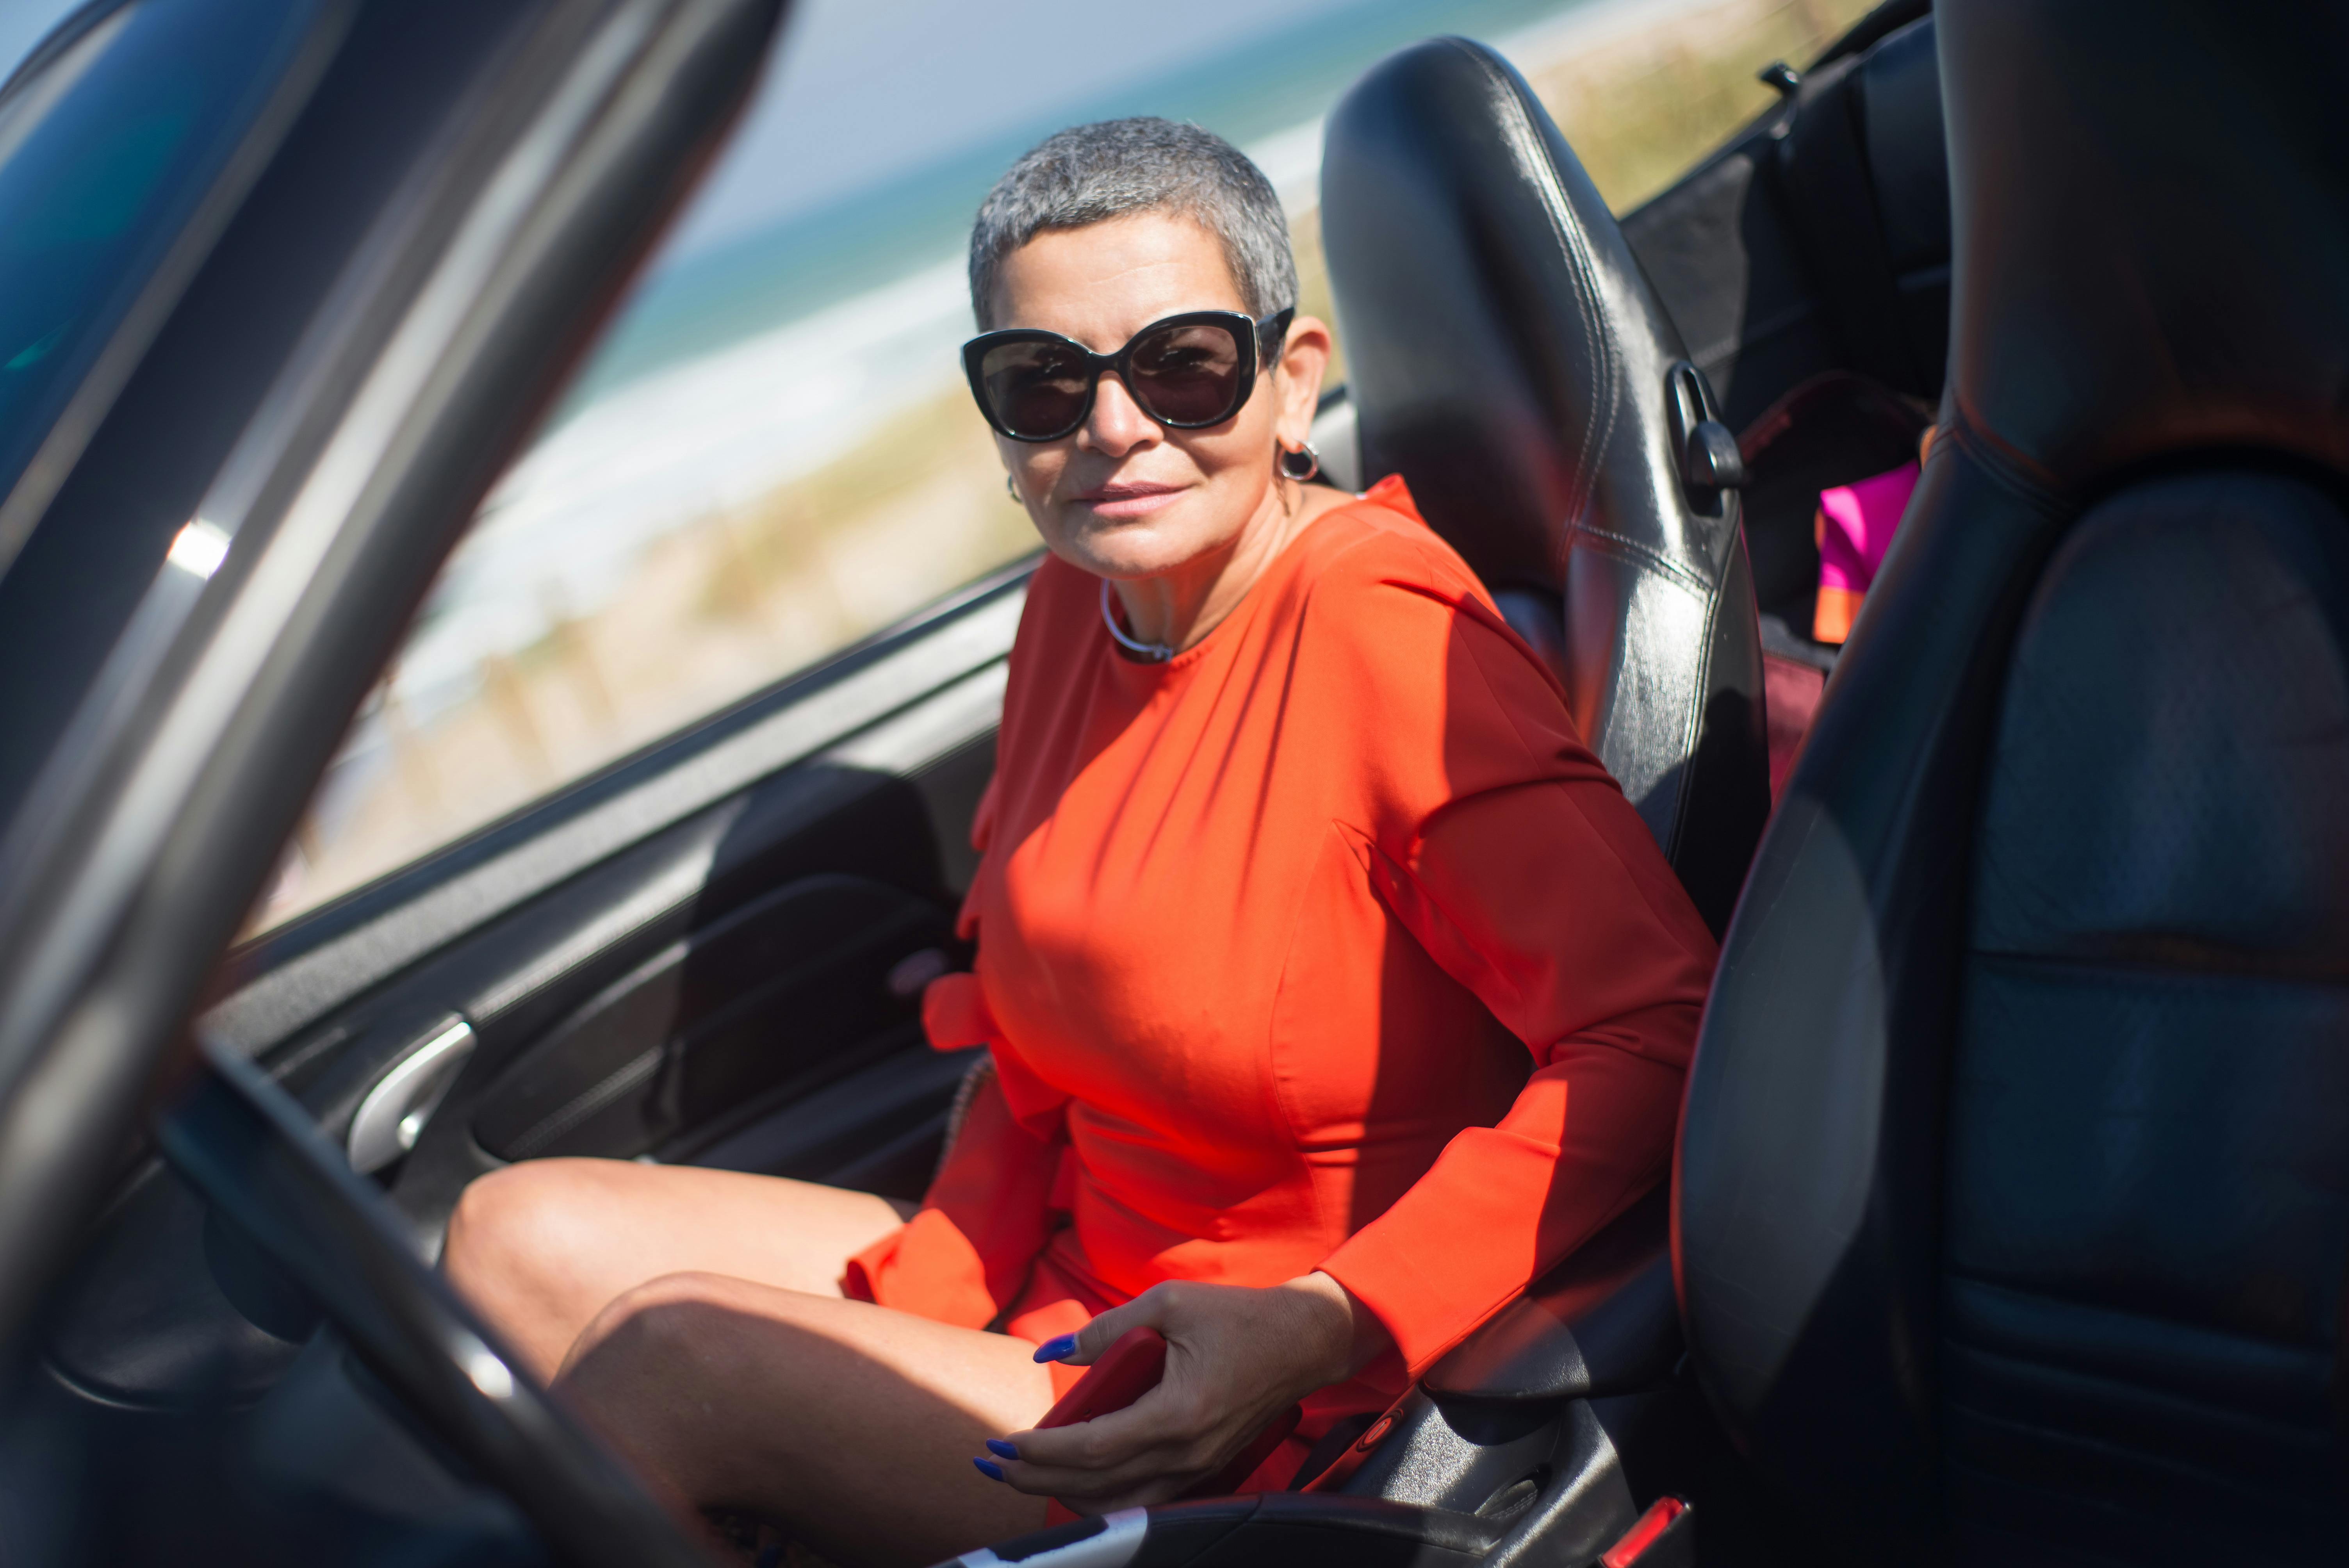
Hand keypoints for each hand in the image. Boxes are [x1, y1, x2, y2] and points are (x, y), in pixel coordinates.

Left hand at [978, 1272, 1390, 1511]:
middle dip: (1036, 1479)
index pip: (1091, 1448)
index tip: (1000, 1443)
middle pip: (1096, 1485)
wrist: (1304, 1342)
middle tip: (992, 1464)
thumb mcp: (1169, 1304)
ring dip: (1064, 1492)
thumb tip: (1053, 1351)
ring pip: (1118, 1502)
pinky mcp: (1204, 1468)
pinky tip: (1073, 1478)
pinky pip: (1142, 1497)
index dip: (1040, 1452)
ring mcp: (1197, 1468)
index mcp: (1177, 1414)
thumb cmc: (1239, 1317)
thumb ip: (1107, 1328)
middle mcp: (1186, 1453)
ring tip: (1024, 1473)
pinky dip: (1101, 1493)